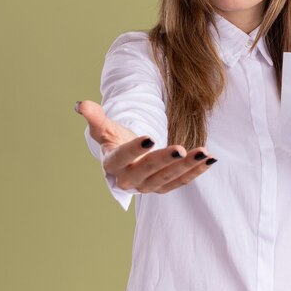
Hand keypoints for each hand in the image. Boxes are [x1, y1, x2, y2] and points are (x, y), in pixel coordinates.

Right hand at [75, 100, 217, 193]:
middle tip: (180, 148)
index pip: (122, 158)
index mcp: (113, 164)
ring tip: (204, 152)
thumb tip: (80, 104)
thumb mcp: (104, 128)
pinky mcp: (164, 186)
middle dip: (165, 161)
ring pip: (168, 178)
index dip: (134, 150)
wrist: (126, 159)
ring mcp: (148, 186)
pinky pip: (182, 181)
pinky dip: (196, 171)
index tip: (149, 138)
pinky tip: (210, 158)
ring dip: (187, 166)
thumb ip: (95, 117)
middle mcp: (130, 180)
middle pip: (148, 171)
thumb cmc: (115, 140)